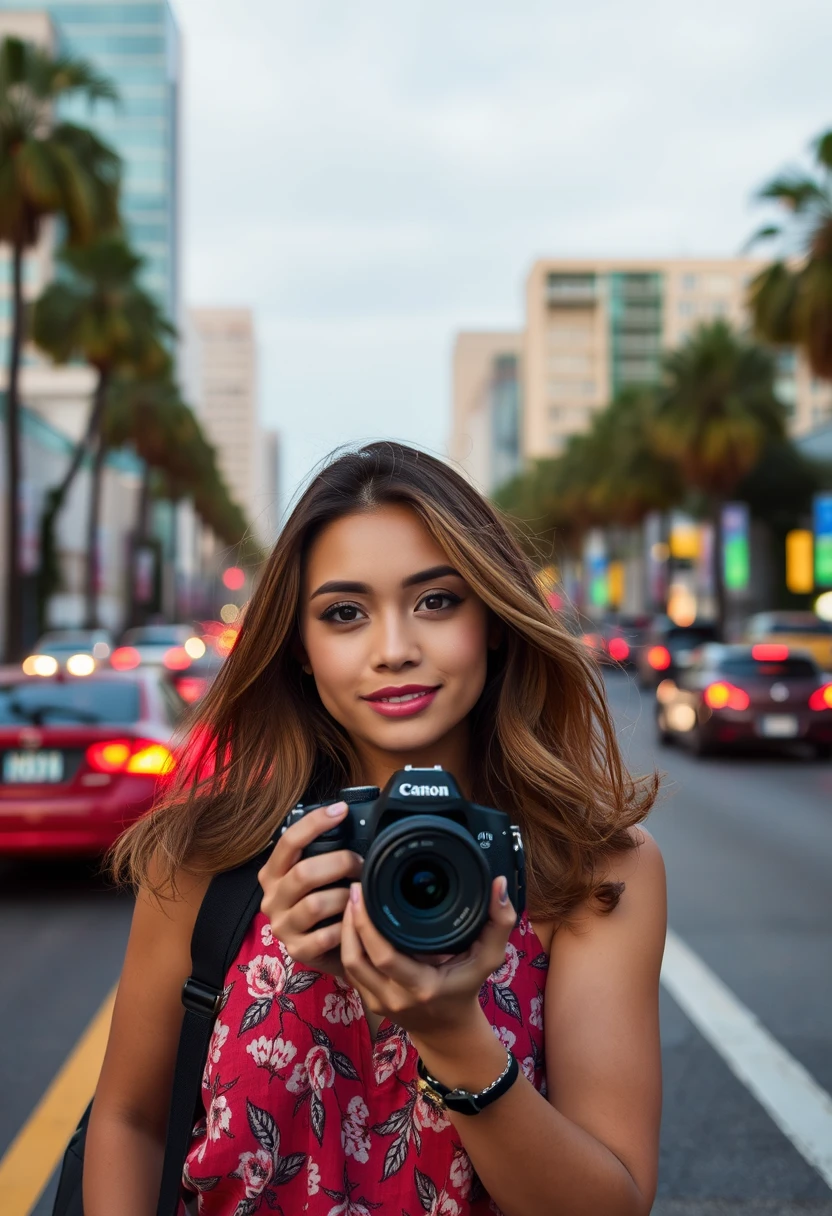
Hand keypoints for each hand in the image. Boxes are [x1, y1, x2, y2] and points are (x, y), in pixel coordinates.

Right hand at [258, 801, 362, 978]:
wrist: (327, 949)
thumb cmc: (325, 903)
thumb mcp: (317, 875)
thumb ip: (323, 852)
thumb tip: (350, 818)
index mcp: (273, 872)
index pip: (288, 841)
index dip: (315, 823)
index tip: (342, 810)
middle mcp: (272, 898)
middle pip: (304, 873)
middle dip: (340, 864)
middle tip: (361, 864)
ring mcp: (283, 926)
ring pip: (315, 905)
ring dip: (345, 897)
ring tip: (360, 894)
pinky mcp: (297, 951)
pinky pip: (325, 936)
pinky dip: (346, 926)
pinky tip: (355, 920)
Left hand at [340, 876, 515, 1041]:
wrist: (449, 1030)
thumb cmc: (467, 989)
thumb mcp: (489, 958)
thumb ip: (499, 923)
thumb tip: (499, 885)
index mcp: (422, 986)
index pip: (384, 955)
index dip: (367, 924)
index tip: (365, 891)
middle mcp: (394, 997)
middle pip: (356, 958)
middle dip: (350, 921)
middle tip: (355, 889)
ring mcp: (378, 1001)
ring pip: (347, 964)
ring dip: (344, 932)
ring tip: (351, 901)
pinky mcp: (368, 1000)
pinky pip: (349, 971)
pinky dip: (347, 945)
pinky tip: (351, 922)